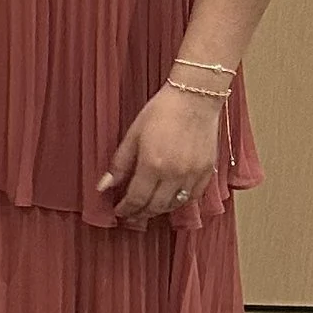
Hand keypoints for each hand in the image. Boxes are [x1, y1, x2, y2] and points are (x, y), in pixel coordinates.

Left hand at [99, 85, 221, 225]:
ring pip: (175, 205)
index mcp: (153, 165)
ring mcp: (194, 174)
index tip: (119, 211)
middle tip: (132, 214)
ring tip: (149, 208)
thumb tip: (104, 186)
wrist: (195, 97)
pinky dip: (181, 201)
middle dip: (141, 213)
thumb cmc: (162, 111)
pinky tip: (171, 198)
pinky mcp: (208, 171)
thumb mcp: (133, 134)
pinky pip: (194, 196)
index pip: (136, 199)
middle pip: (156, 206)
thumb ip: (120, 164)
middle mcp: (175, 174)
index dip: (126, 209)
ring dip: (160, 210)